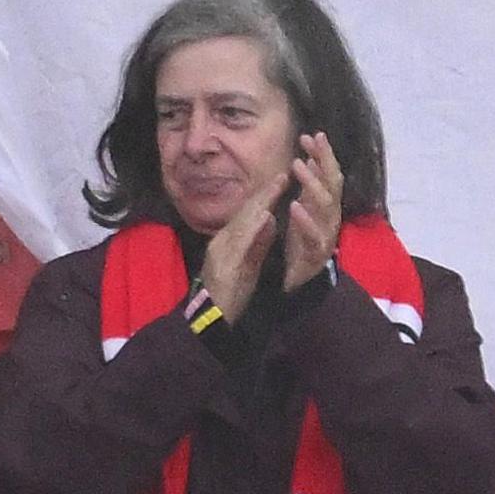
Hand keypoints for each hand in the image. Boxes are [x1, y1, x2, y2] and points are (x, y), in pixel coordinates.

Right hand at [198, 167, 289, 314]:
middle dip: (265, 192)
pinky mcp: (224, 264)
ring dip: (261, 202)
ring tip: (276, 186)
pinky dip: (253, 227)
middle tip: (282, 174)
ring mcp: (221, 252)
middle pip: (245, 212)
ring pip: (243, 221)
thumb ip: (259, 243)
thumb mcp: (249, 265)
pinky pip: (240, 242)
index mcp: (229, 241)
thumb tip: (270, 220)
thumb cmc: (231, 294)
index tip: (280, 179)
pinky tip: (264, 215)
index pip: (248, 214)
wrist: (212, 319)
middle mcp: (222, 241)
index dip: (265, 196)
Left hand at [277, 132, 343, 289]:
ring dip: (312, 182)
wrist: (298, 280)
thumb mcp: (304, 208)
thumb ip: (309, 186)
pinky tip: (295, 205)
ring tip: (297, 165)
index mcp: (327, 205)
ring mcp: (326, 234)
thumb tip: (310, 155)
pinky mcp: (317, 253)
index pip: (330, 173)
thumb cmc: (300, 241)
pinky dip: (305, 219)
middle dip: (324, 160)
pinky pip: (313, 234)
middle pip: (334, 183)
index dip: (324, 154)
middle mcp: (331, 216)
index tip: (313, 134)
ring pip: (326, 205)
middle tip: (310, 140)